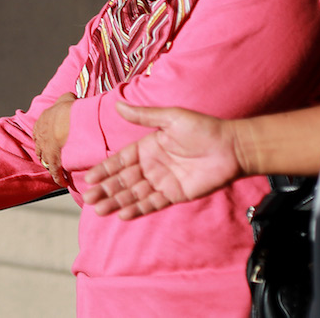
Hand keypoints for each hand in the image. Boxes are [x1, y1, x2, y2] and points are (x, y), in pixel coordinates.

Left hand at [32, 92, 75, 185]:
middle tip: (52, 158)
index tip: (49, 142)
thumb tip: (70, 97)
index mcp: (41, 123)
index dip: (44, 138)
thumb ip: (66, 98)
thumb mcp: (65, 98)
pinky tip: (62, 183)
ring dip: (51, 166)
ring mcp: (46, 151)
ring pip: (46, 162)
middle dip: (45, 154)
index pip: (39, 133)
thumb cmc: (66, 109)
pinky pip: (55, 173)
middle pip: (40, 149)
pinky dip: (58, 178)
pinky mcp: (54, 162)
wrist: (67, 122)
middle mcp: (40, 138)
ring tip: (57, 171)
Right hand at [82, 101, 240, 218]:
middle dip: (105, 189)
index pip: (120, 161)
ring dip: (116, 202)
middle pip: (123, 180)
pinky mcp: (175, 194)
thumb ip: (143, 116)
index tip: (89, 178)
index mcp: (147, 147)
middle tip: (89, 199)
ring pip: (134, 194)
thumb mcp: (170, 117)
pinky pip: (152, 203)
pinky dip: (138, 209)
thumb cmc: (202, 128)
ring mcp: (162, 181)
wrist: (231, 147)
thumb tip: (117, 104)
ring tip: (99, 210)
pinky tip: (123, 214)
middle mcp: (151, 166)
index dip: (104, 169)